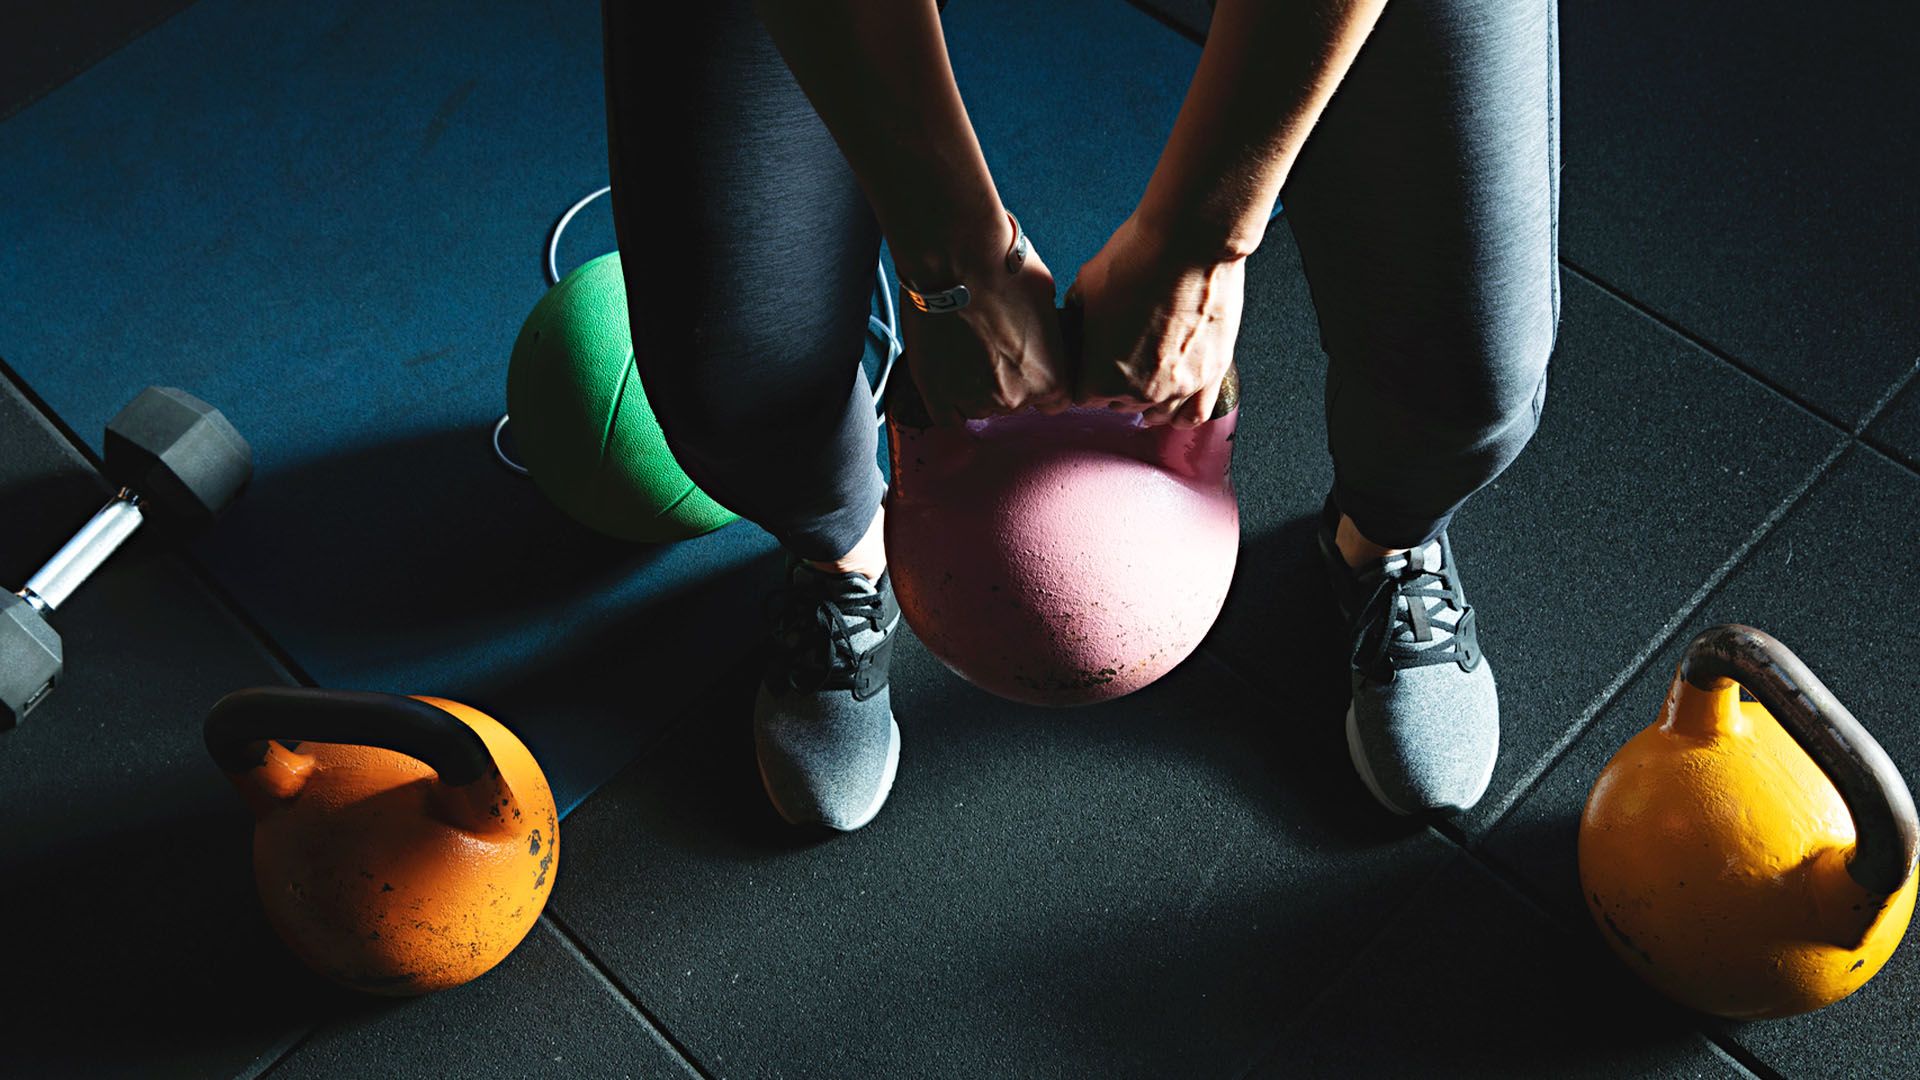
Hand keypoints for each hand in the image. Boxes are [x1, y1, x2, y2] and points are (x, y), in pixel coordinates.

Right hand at [897, 214, 1071, 424]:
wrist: (956, 257)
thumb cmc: (1005, 269)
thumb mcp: (1048, 301)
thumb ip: (1046, 333)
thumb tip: (1039, 333)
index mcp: (1051, 379)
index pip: (1054, 401)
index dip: (1039, 380)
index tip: (1027, 364)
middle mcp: (1014, 399)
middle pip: (1015, 405)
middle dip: (1006, 380)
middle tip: (991, 345)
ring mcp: (973, 399)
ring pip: (979, 408)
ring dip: (975, 387)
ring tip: (965, 350)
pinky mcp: (936, 393)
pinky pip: (947, 418)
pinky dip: (948, 403)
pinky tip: (948, 377)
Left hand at [1066, 211, 1245, 427]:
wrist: (1189, 242)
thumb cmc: (1135, 260)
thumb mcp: (1084, 290)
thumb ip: (1079, 322)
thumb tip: (1078, 328)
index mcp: (1099, 378)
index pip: (1083, 397)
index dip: (1086, 375)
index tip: (1092, 361)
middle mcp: (1139, 393)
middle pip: (1119, 405)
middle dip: (1116, 384)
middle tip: (1121, 355)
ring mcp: (1179, 387)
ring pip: (1158, 413)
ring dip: (1149, 399)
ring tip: (1146, 378)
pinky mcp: (1211, 374)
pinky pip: (1196, 413)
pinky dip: (1182, 412)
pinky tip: (1174, 405)